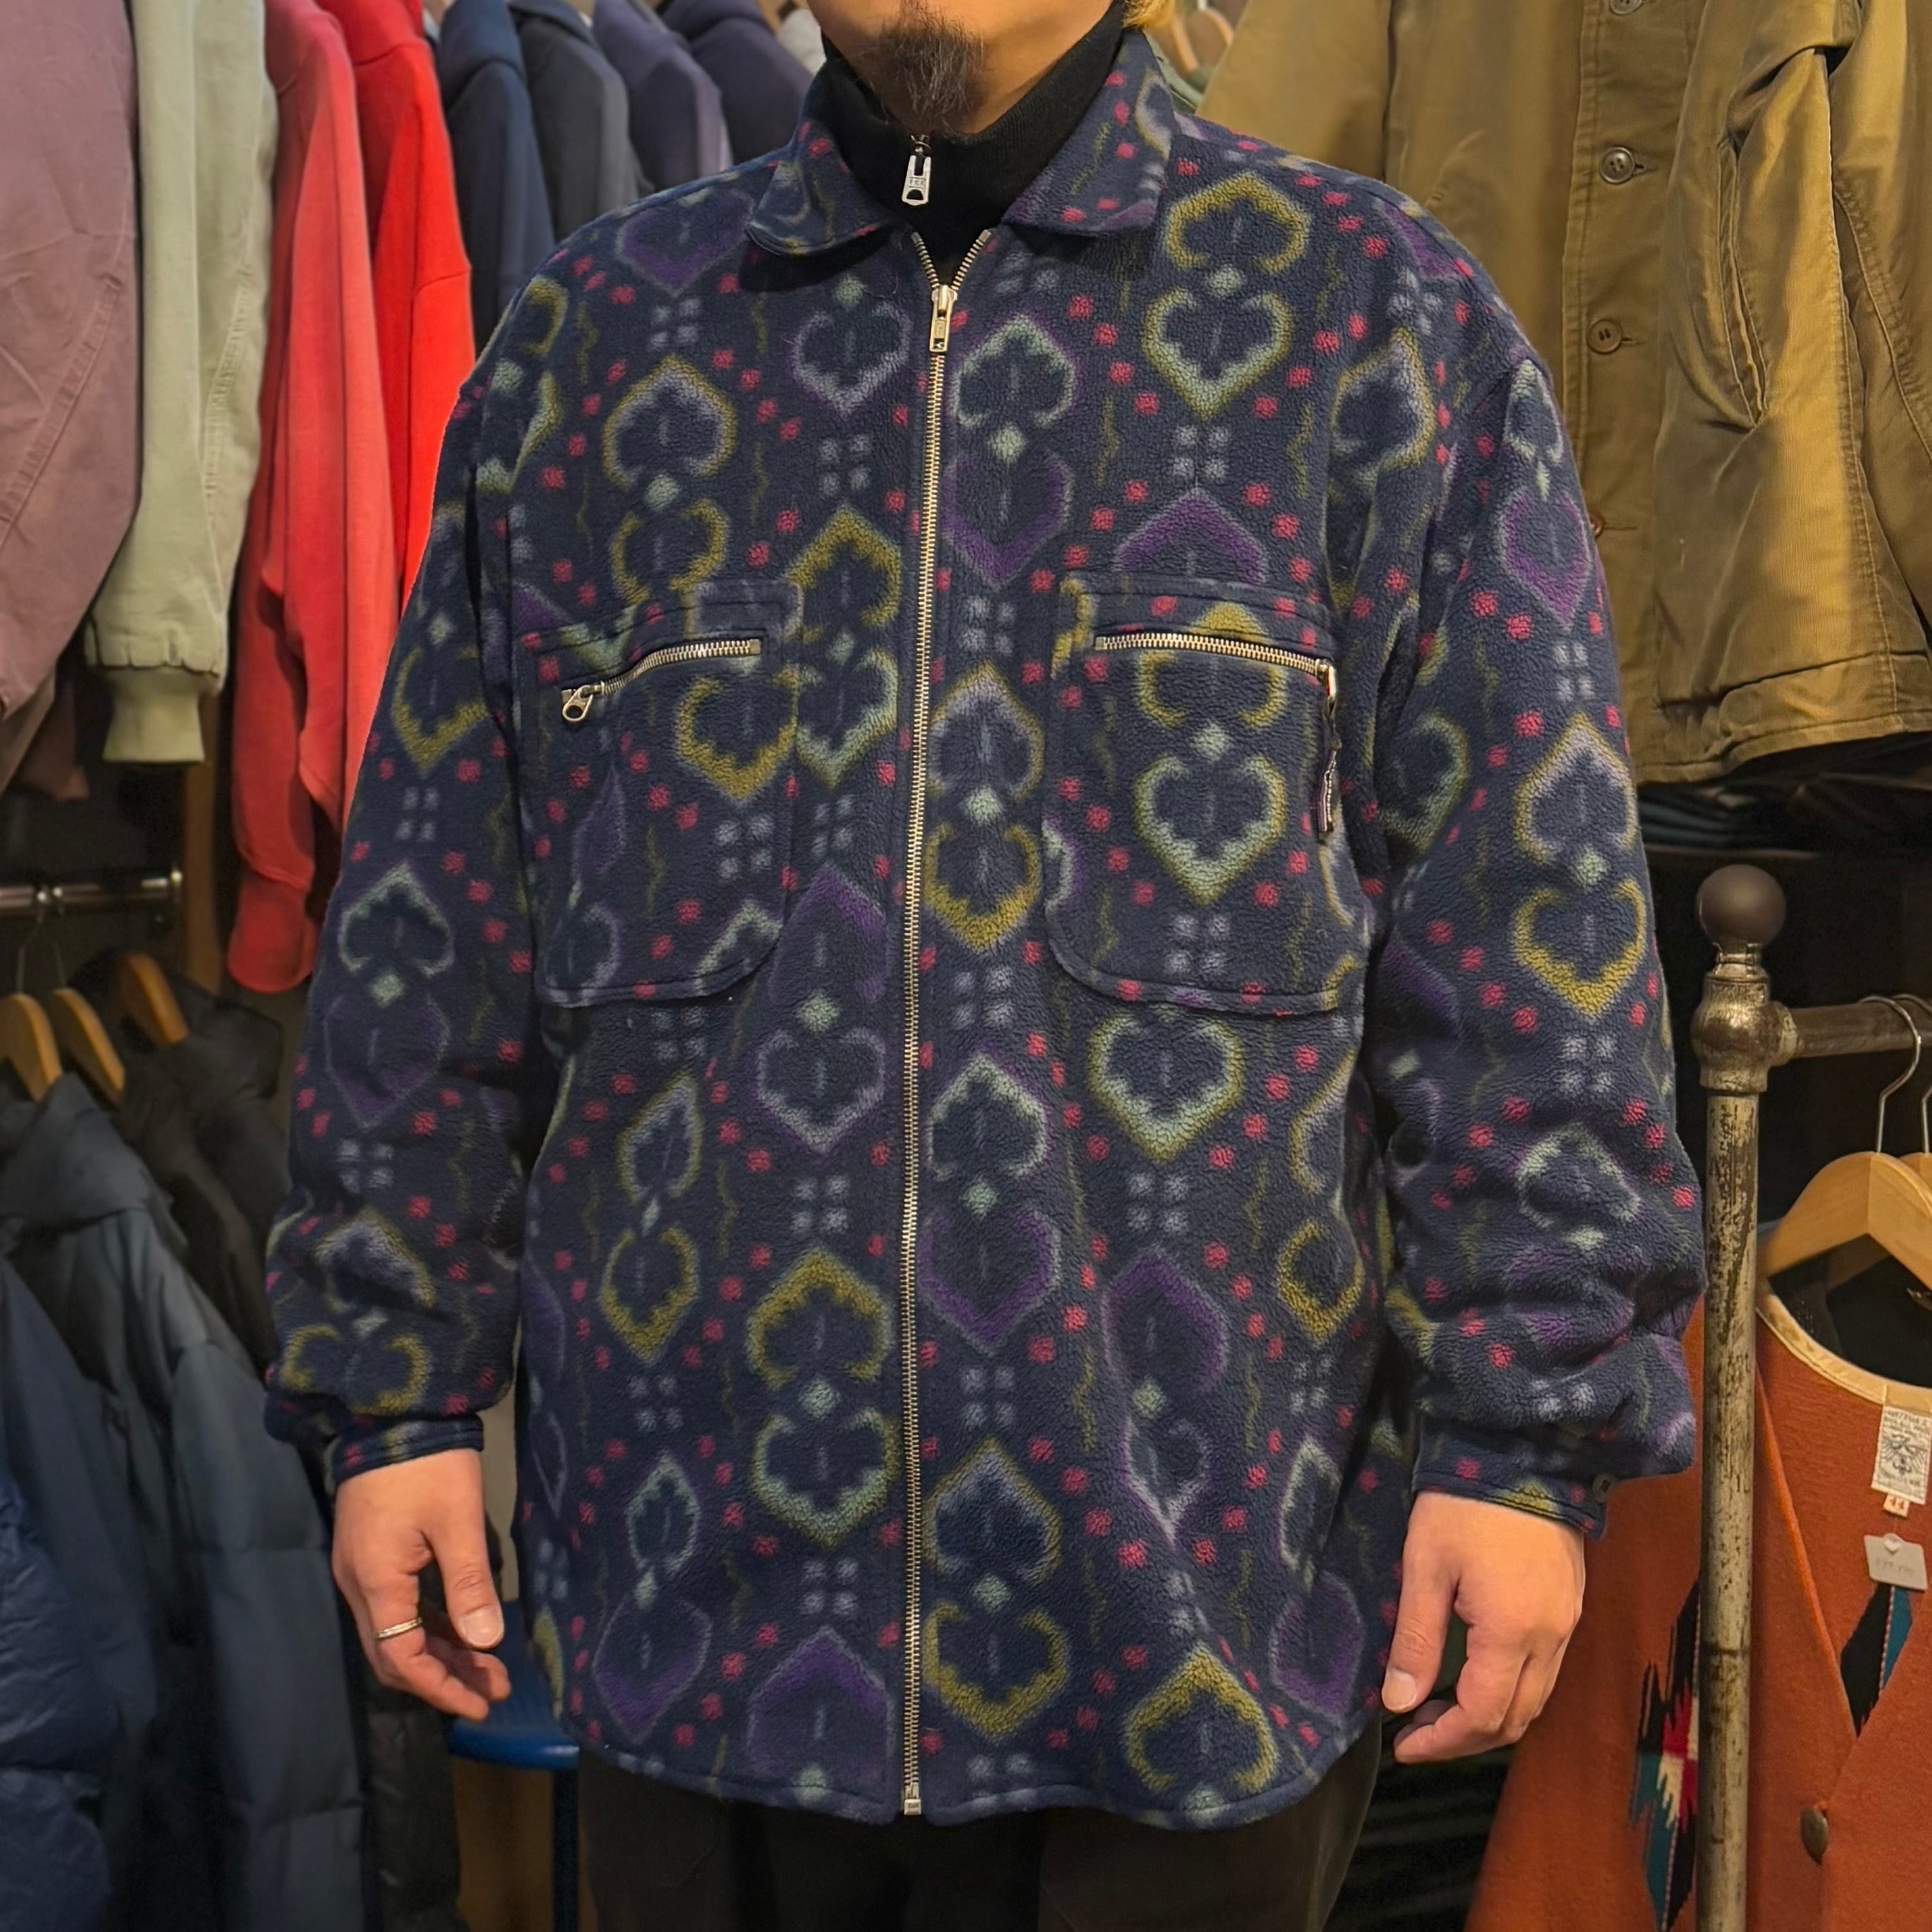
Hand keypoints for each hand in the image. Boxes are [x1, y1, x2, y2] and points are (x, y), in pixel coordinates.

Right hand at [333, 1448, 511, 1719]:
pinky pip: (397, 1607)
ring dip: (440, 1653)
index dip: (442, 1687)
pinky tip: (463, 1631)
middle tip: (495, 1687)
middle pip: (395, 1654)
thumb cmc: (428, 1464)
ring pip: (395, 1633)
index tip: (482, 1701)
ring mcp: (361, 1570)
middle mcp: (358, 1585)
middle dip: (445, 1677)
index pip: (402, 1657)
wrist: (392, 1411)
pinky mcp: (371, 1555)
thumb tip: (487, 1643)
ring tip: (490, 1666)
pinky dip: (428, 1626)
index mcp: (375, 1581)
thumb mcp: (458, 1521)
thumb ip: (469, 1584)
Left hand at [1381, 1490, 1585, 1762]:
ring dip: (1490, 1717)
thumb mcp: (1425, 1566)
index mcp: (1513, 1632)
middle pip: (1516, 1719)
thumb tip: (1398, 1704)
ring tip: (1436, 1710)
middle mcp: (1551, 1638)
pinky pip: (1545, 1670)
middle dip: (1465, 1738)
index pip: (1483, 1716)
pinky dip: (1511, 1689)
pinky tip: (1473, 1676)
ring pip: (1535, 1699)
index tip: (1403, 1745)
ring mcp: (1567, 1622)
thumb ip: (1415, 1639)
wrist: (1520, 1449)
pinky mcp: (1570, 1605)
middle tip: (1416, 1733)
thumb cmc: (1463, 1504)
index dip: (1442, 1741)